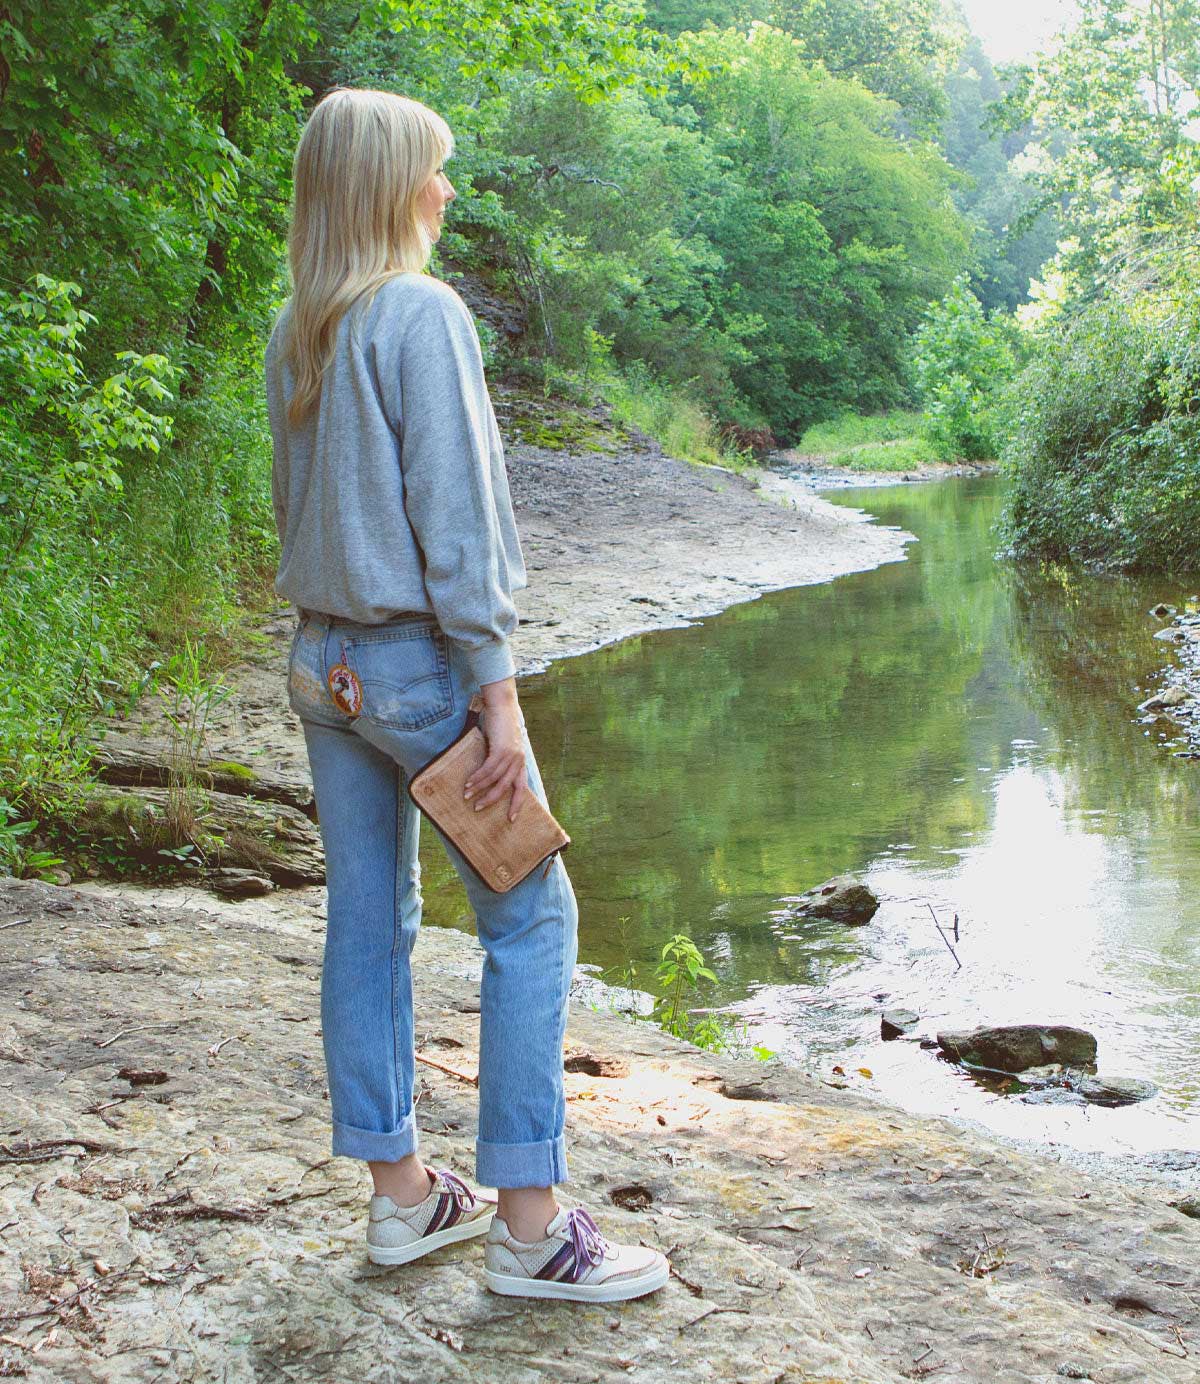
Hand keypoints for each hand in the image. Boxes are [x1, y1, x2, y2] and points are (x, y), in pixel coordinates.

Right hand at [463, 679, 528, 822]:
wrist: (503, 706)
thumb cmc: (501, 726)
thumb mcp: (503, 746)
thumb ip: (499, 760)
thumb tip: (487, 774)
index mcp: (520, 763)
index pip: (521, 788)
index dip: (516, 804)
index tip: (511, 819)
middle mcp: (518, 761)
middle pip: (506, 788)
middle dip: (491, 800)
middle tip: (478, 808)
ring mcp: (511, 755)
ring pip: (495, 779)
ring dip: (479, 789)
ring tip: (467, 796)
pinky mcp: (502, 749)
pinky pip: (488, 769)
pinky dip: (477, 777)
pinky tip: (468, 783)